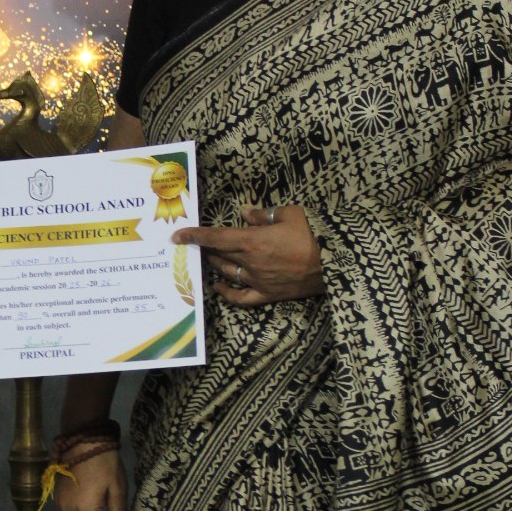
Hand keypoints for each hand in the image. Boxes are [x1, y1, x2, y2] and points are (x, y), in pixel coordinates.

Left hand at [174, 203, 322, 305]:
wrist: (334, 263)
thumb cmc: (313, 234)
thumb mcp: (290, 214)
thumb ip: (264, 214)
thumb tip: (245, 213)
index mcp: (252, 240)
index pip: (215, 237)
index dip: (194, 235)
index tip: (177, 235)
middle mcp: (249, 262)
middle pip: (219, 254)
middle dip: (206, 248)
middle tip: (198, 242)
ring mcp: (257, 280)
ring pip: (226, 273)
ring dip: (215, 265)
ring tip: (210, 258)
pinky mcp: (267, 294)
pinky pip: (241, 297)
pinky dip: (227, 293)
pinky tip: (219, 286)